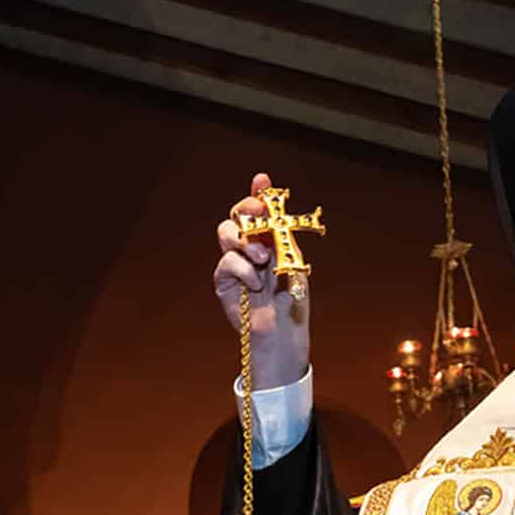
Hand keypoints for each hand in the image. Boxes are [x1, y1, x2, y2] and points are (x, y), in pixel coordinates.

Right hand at [214, 173, 308, 389]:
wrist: (284, 330)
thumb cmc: (292, 296)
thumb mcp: (290, 257)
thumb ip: (279, 228)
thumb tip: (274, 204)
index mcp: (268, 239)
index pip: (256, 209)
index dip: (256, 193)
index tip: (262, 184)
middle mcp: (249, 247)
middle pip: (237, 214)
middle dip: (247, 210)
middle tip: (260, 218)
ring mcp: (234, 263)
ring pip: (226, 232)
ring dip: (245, 240)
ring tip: (263, 259)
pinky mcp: (223, 281)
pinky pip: (227, 261)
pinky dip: (243, 269)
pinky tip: (255, 283)